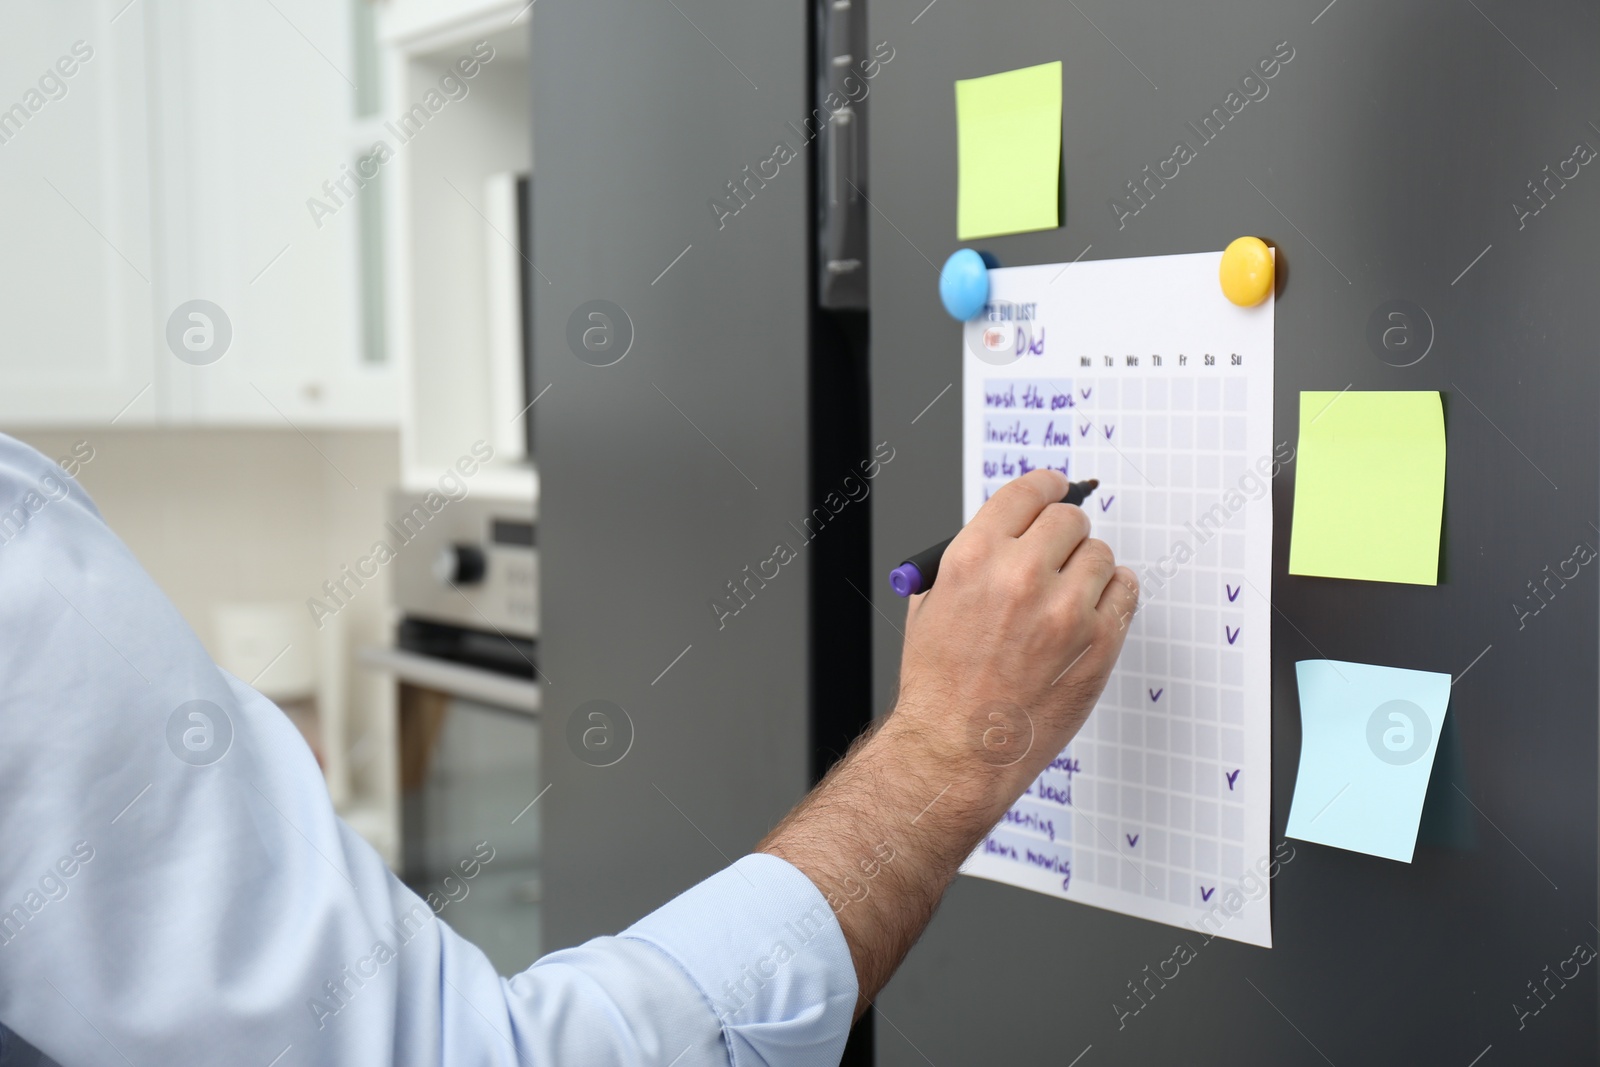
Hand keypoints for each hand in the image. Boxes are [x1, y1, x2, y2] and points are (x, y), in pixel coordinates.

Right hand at [892, 468, 1138, 795]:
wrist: (957, 748)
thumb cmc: (940, 686)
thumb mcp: (933, 605)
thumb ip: (971, 560)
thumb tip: (1009, 533)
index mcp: (973, 557)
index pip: (1027, 492)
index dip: (1045, 487)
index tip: (1054, 490)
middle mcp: (1019, 575)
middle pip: (1069, 519)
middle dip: (1064, 533)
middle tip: (1058, 554)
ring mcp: (1064, 610)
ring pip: (1101, 554)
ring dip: (1088, 569)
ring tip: (1067, 599)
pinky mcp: (1098, 643)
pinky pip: (1126, 591)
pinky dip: (1113, 596)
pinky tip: (1090, 614)